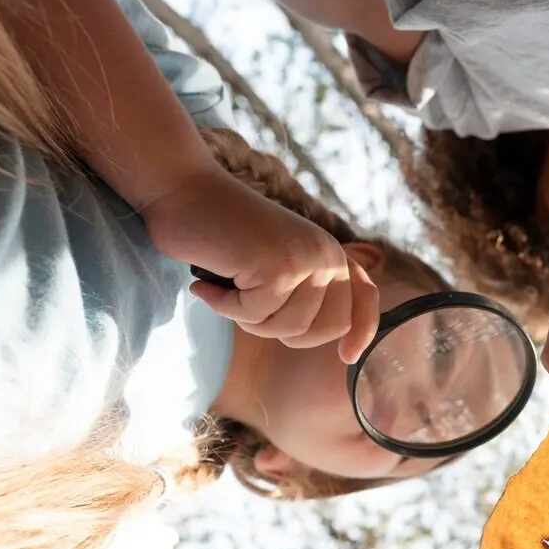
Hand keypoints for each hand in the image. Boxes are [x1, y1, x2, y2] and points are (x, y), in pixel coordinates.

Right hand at [139, 167, 379, 362]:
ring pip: (288, 328)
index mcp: (332, 253)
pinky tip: (205, 285)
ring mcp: (306, 260)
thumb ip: (306, 292)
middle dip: (282, 330)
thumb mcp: (278, 264)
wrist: (184, 192)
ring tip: (226, 288)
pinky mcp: (278, 268)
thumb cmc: (223, 236)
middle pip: (326, 328)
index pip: (364, 299)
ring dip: (247, 318)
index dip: (361, 332)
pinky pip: (254, 315)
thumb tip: (340, 341)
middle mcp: (327, 255)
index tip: (347, 356)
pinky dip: (223, 306)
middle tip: (246, 306)